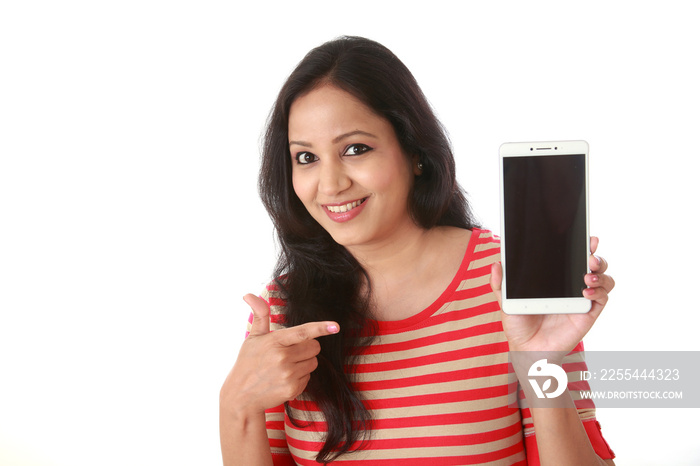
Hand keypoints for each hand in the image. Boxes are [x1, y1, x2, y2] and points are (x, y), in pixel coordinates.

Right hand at [220, 294, 339, 417]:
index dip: (321, 328)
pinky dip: (300, 377)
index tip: (335, 326)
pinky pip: (309, 377)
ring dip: (304, 363)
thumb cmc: (248, 362)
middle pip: (314, 347)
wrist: (241, 396)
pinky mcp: (293, 388)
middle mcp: (282, 358)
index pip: (303, 332)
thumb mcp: (253, 337)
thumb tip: (249, 294)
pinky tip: (284, 379)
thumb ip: (259, 314)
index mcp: (275, 341)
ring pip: (314, 362)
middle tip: (290, 352)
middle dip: (307, 348)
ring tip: (285, 367)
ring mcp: (288, 374)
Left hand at [490, 236, 614, 353]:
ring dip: (600, 272)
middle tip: (589, 255)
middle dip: (595, 255)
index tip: (585, 237)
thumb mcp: (506, 300)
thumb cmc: (519, 323)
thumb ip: (501, 283)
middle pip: (593, 263)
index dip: (581, 245)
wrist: (526, 349)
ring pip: (603, 278)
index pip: (572, 255)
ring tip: (587, 275)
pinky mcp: (588, 313)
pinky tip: (585, 291)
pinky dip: (599, 291)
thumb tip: (496, 264)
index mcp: (555, 277)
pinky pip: (602, 298)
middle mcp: (571, 284)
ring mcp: (582, 298)